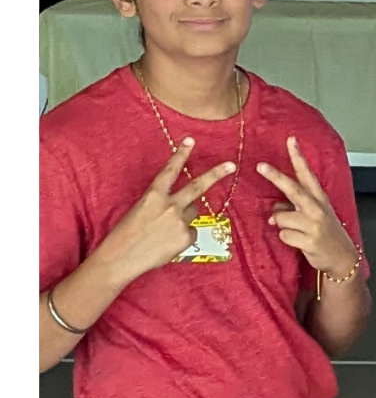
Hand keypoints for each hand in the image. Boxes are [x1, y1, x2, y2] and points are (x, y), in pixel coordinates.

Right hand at [99, 142, 238, 281]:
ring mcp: (180, 221)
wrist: (122, 256)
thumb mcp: (140, 210)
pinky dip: (183, 236)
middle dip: (216, 174)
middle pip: (197, 186)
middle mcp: (170, 205)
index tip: (191, 141)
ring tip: (164, 230)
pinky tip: (168, 242)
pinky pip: (192, 232)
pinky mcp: (187, 237)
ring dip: (184, 217)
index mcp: (153, 194)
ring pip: (193, 212)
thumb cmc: (127, 233)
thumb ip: (161, 203)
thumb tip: (182, 206)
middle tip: (230, 165)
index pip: (170, 170)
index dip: (181, 155)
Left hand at [258, 138, 357, 273]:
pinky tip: (301, 243)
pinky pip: (284, 235)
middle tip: (260, 166)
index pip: (307, 174)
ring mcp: (314, 225)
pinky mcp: (310, 240)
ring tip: (298, 232)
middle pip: (293, 189)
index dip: (298, 157)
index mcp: (319, 199)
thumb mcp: (313, 217)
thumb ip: (293, 209)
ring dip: (283, 225)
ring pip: (282, 217)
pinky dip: (288, 239)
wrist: (342, 258)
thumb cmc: (325, 234)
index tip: (291, 140)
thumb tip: (273, 214)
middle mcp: (317, 209)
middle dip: (276, 177)